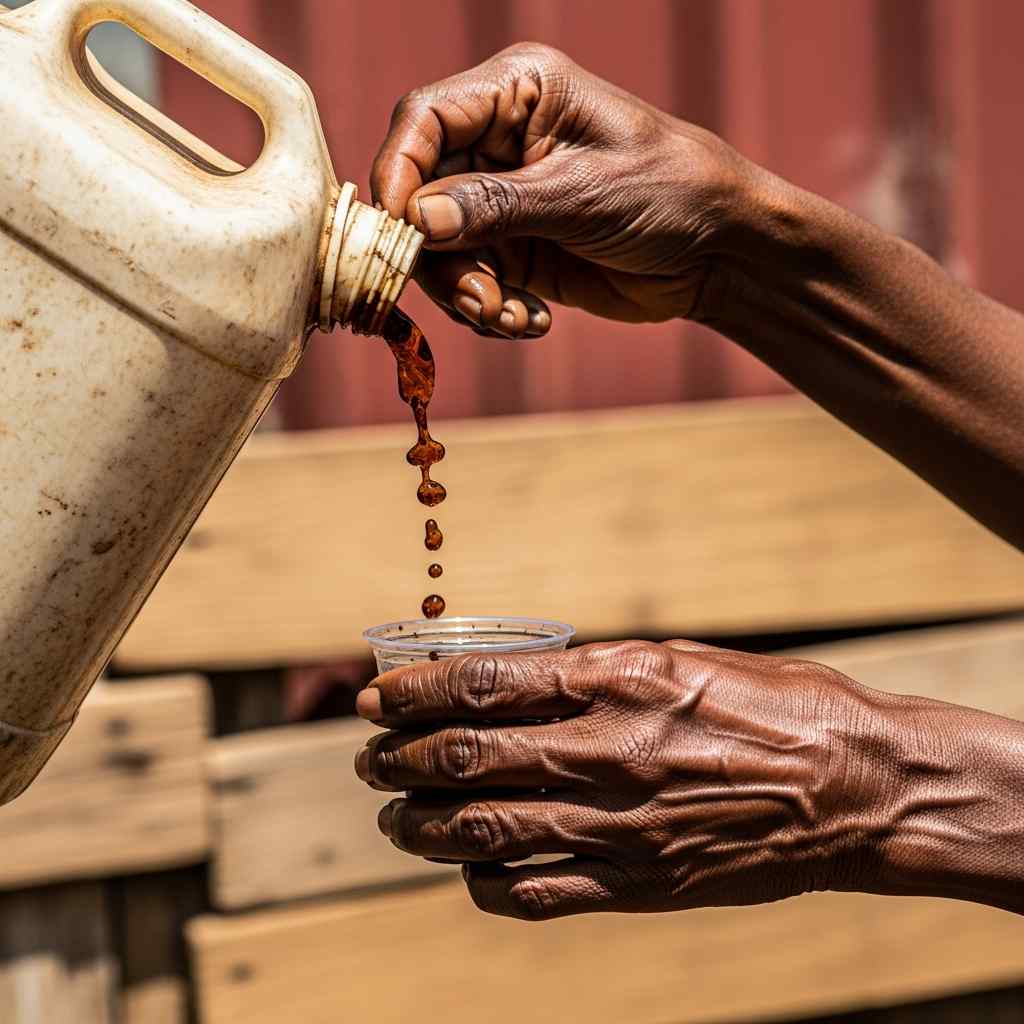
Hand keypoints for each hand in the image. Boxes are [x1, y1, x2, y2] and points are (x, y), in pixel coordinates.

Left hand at [353, 640, 916, 920]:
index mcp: (618, 680)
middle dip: (398, 757)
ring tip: (394, 817)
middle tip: (368, 757)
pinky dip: (482, 882)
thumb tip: (521, 682)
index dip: (414, 691)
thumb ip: (596, 673)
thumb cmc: (775, 706)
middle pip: (464, 757)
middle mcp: (605, 752)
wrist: (854, 790)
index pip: (483, 684)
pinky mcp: (634, 885)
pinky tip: (466, 871)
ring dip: (421, 824)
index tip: (378, 696)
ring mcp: (616, 826)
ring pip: (481, 830)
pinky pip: (532, 893)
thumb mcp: (681, 659)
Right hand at [371, 43, 755, 337]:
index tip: (399, 230)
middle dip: (440, 258)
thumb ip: (497, 205)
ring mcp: (503, 201)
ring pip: (440, 250)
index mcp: (518, 93)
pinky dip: (489, 310)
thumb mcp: (584, 194)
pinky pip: (471, 284)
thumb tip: (416, 220)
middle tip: (479, 299)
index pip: (424, 119)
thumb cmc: (670, 192)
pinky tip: (530, 321)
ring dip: (466, 294)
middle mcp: (499, 142)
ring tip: (509, 316)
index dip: (398, 171)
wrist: (719, 253)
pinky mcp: (514, 251)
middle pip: (420, 194)